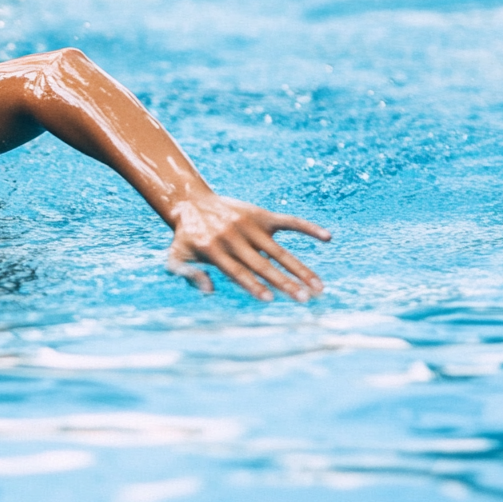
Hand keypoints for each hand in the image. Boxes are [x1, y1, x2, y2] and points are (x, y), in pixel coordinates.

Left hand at [165, 195, 330, 301]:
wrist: (191, 203)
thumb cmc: (185, 239)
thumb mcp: (175, 258)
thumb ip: (187, 275)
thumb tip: (209, 290)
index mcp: (214, 250)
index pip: (238, 271)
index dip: (253, 285)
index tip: (271, 299)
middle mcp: (234, 238)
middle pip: (263, 264)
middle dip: (284, 282)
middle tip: (305, 299)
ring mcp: (249, 225)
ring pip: (280, 250)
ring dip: (300, 268)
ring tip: (319, 286)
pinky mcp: (261, 215)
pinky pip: (288, 222)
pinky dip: (307, 227)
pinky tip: (327, 238)